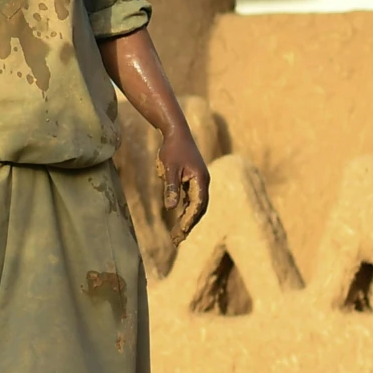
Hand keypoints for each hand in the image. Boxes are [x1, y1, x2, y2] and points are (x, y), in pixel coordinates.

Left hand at [158, 126, 209, 244]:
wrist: (176, 132)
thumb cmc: (172, 149)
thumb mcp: (169, 169)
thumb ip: (171, 188)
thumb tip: (171, 209)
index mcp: (201, 180)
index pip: (197, 206)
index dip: (189, 221)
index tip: (180, 233)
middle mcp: (203, 182)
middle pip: (199, 209)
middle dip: (188, 224)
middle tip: (177, 240)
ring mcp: (199, 181)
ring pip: (195, 205)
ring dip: (187, 219)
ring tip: (177, 235)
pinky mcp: (193, 180)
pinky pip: (191, 199)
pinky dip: (186, 210)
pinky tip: (179, 218)